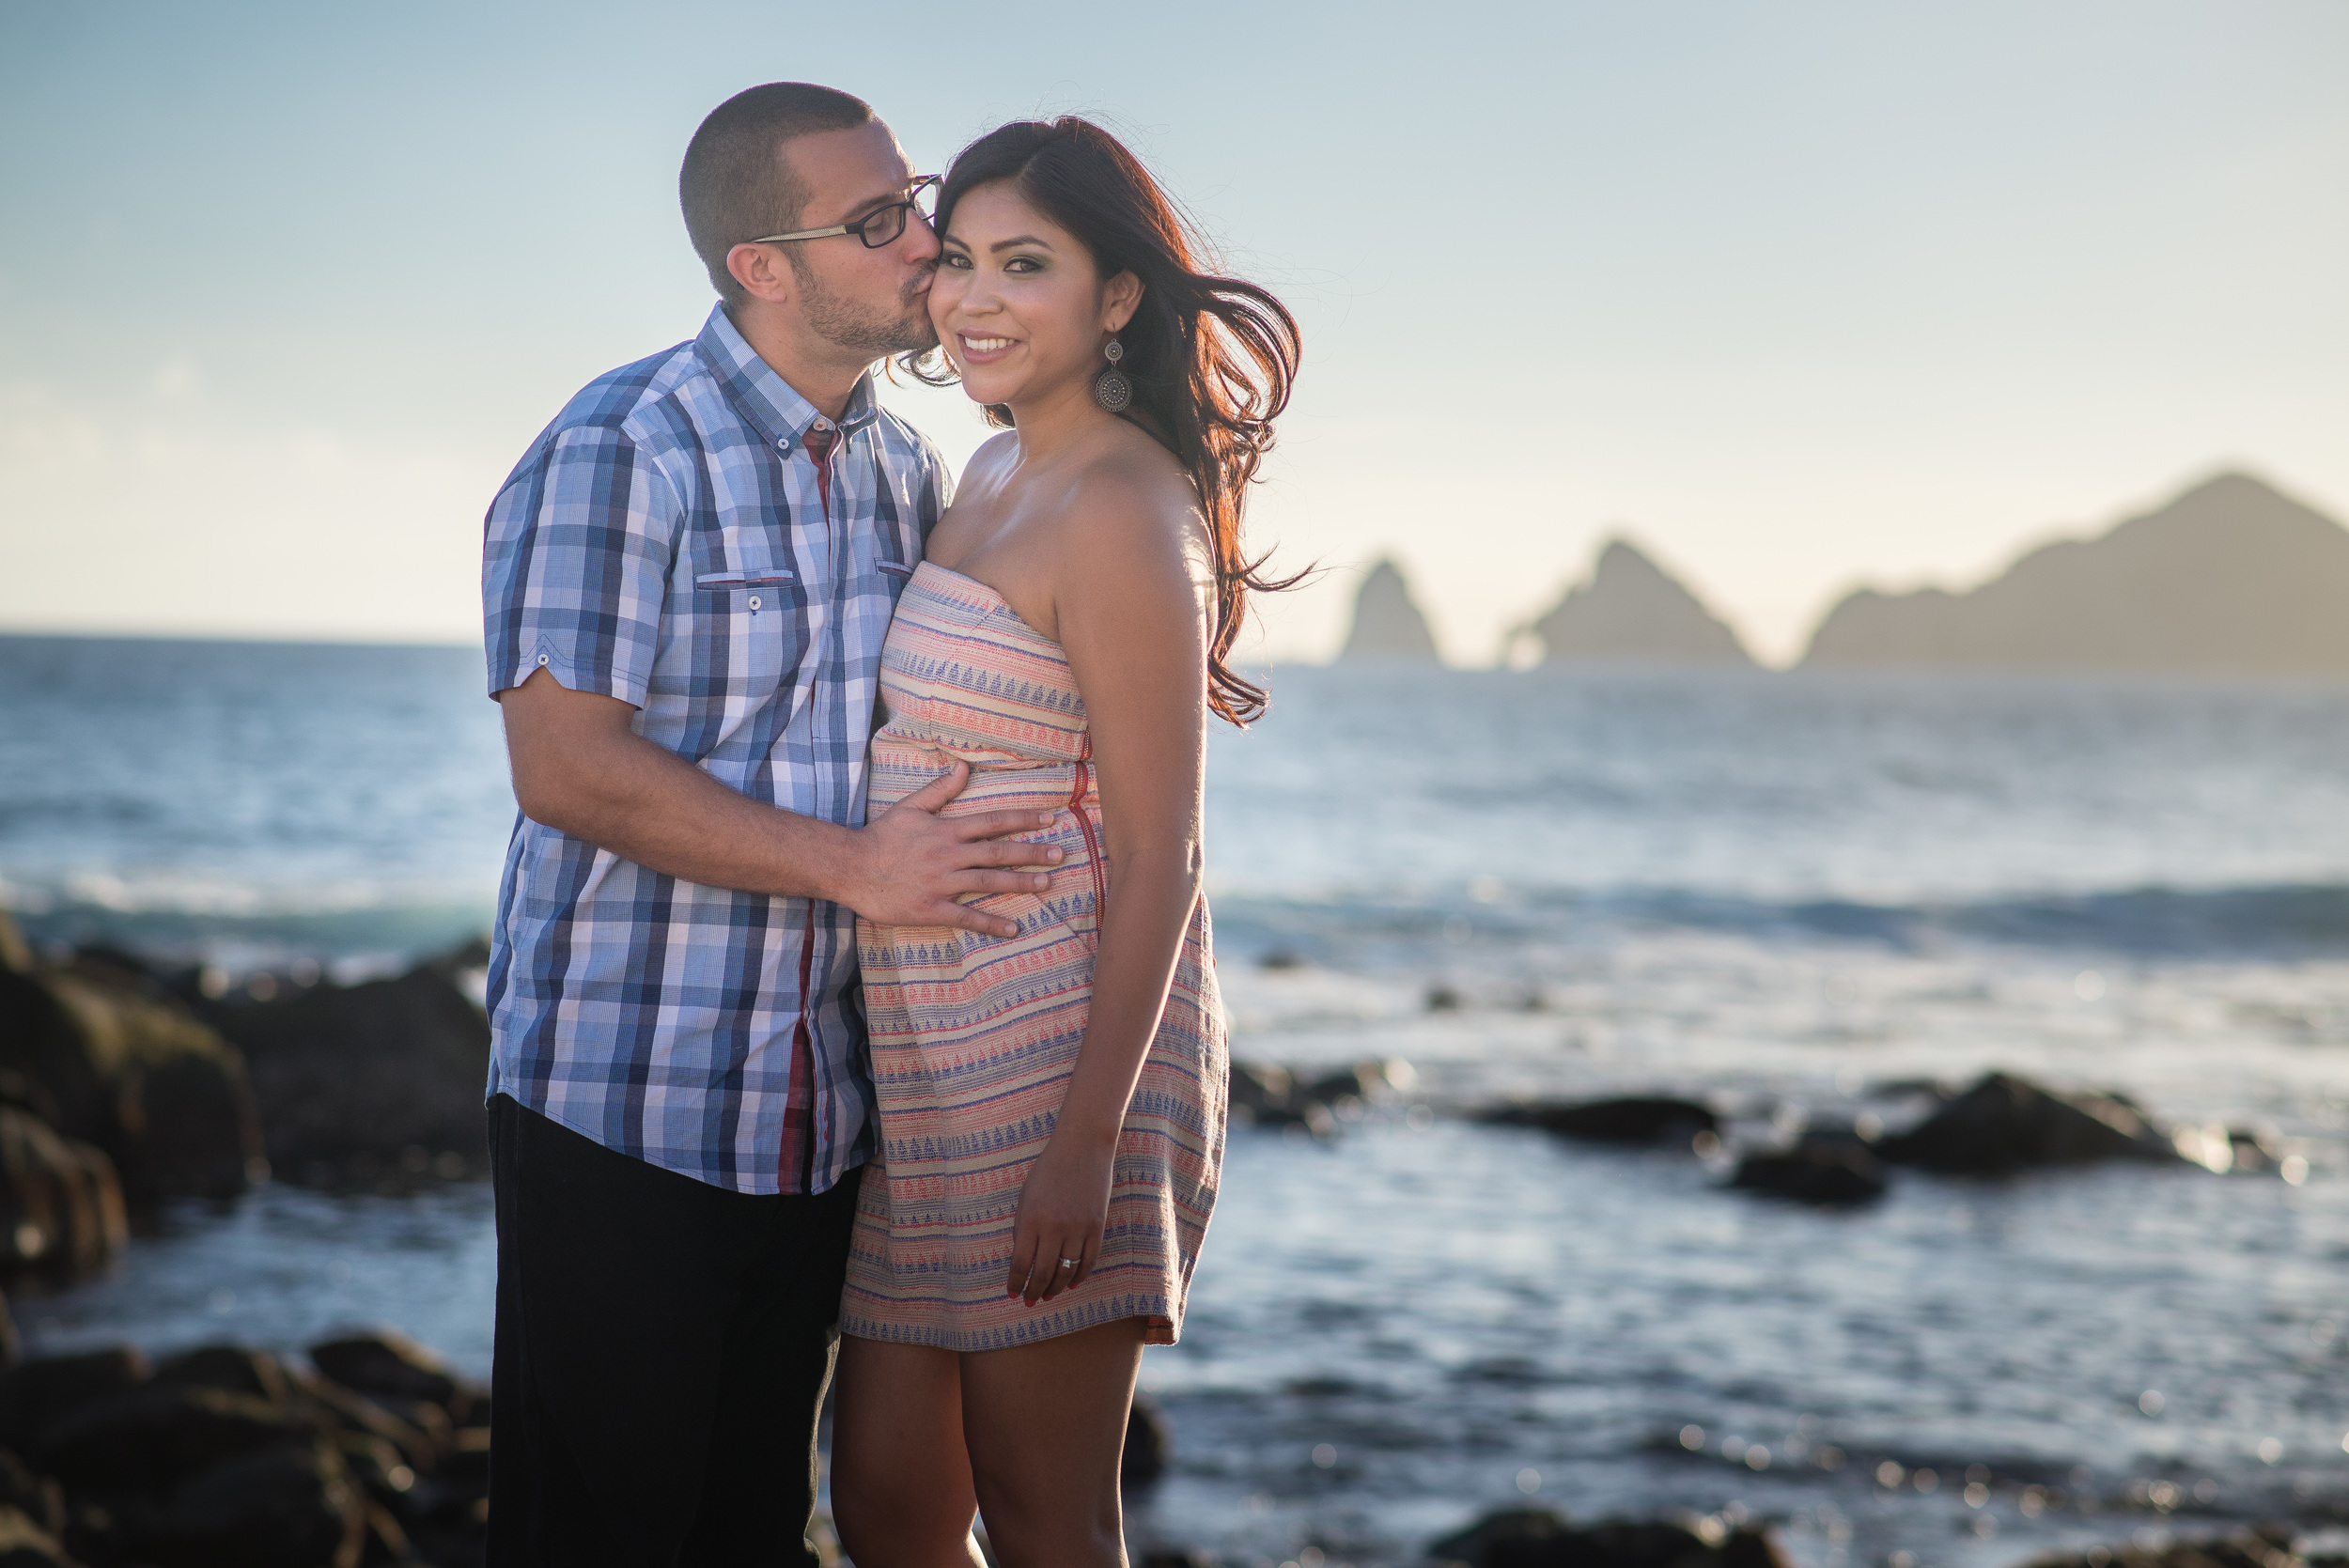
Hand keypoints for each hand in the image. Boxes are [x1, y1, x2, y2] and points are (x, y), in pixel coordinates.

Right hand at [844, 761, 1062, 937]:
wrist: (851, 868)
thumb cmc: (881, 837)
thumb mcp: (910, 807)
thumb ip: (939, 790)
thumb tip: (963, 767)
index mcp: (945, 830)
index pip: (992, 822)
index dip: (1022, 820)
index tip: (1049, 819)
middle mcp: (948, 855)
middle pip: (997, 853)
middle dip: (1031, 853)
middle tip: (1060, 854)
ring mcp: (941, 884)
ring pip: (987, 882)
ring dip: (1020, 884)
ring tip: (1047, 885)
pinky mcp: (931, 909)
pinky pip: (966, 916)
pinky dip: (990, 923)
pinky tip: (1013, 928)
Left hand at [1005, 1131, 1114, 1304]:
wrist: (1082, 1147)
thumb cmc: (1048, 1171)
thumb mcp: (1026, 1198)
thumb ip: (1024, 1229)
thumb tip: (1024, 1262)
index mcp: (1031, 1220)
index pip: (1020, 1264)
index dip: (1016, 1282)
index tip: (1012, 1293)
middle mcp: (1054, 1228)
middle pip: (1043, 1273)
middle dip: (1034, 1291)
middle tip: (1030, 1301)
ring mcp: (1078, 1228)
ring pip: (1066, 1272)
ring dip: (1056, 1288)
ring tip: (1048, 1295)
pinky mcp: (1097, 1227)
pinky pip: (1088, 1261)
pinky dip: (1079, 1276)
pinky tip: (1071, 1283)